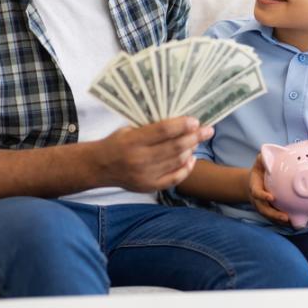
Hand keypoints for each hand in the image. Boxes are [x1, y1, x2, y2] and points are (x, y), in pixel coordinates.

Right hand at [95, 116, 212, 191]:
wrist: (99, 167)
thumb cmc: (116, 143)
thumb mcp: (128, 129)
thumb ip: (150, 127)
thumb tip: (179, 121)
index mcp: (133, 141)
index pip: (163, 131)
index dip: (182, 125)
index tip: (195, 121)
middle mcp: (140, 159)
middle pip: (175, 147)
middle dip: (195, 137)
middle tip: (208, 130)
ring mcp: (146, 175)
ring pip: (177, 161)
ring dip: (191, 150)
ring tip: (198, 141)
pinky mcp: (149, 187)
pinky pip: (174, 178)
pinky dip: (186, 168)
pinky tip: (192, 159)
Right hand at [248, 153, 290, 225]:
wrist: (252, 183)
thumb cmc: (258, 172)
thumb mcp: (259, 164)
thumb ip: (262, 159)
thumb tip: (265, 153)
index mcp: (255, 188)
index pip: (257, 193)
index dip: (262, 196)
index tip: (270, 197)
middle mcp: (258, 200)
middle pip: (264, 210)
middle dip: (274, 214)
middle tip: (284, 217)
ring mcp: (263, 206)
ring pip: (270, 216)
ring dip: (279, 220)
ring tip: (290, 221)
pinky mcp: (268, 210)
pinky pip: (274, 216)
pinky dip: (282, 221)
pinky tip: (292, 221)